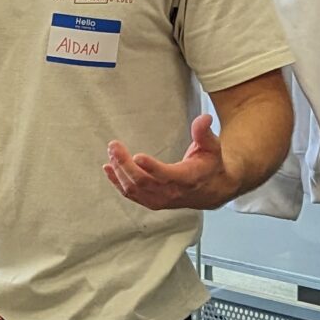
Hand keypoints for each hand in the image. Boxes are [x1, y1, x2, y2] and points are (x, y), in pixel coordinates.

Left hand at [105, 113, 236, 211]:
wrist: (211, 191)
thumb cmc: (209, 165)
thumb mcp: (212, 147)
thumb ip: (204, 133)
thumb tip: (204, 117)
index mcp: (187, 179)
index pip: (166, 176)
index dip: (152, 167)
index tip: (137, 156)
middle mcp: (171, 193)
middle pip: (143, 182)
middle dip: (125, 164)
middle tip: (114, 146)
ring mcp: (160, 200)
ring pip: (134, 189)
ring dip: (119, 171)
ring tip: (112, 152)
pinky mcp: (152, 202)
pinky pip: (131, 194)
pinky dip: (117, 182)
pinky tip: (108, 168)